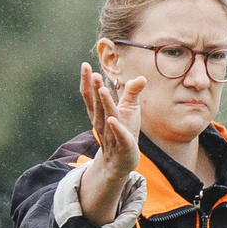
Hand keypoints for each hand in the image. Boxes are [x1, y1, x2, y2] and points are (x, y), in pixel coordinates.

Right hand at [77, 62, 143, 225]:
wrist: (120, 163)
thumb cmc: (123, 133)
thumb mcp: (128, 111)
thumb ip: (131, 93)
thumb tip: (141, 77)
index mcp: (101, 114)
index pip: (92, 96)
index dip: (88, 81)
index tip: (85, 65)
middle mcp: (103, 122)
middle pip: (97, 103)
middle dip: (95, 88)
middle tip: (92, 72)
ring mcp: (112, 134)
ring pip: (107, 117)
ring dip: (105, 104)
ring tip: (102, 90)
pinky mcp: (123, 145)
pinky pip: (120, 136)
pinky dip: (116, 128)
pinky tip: (113, 120)